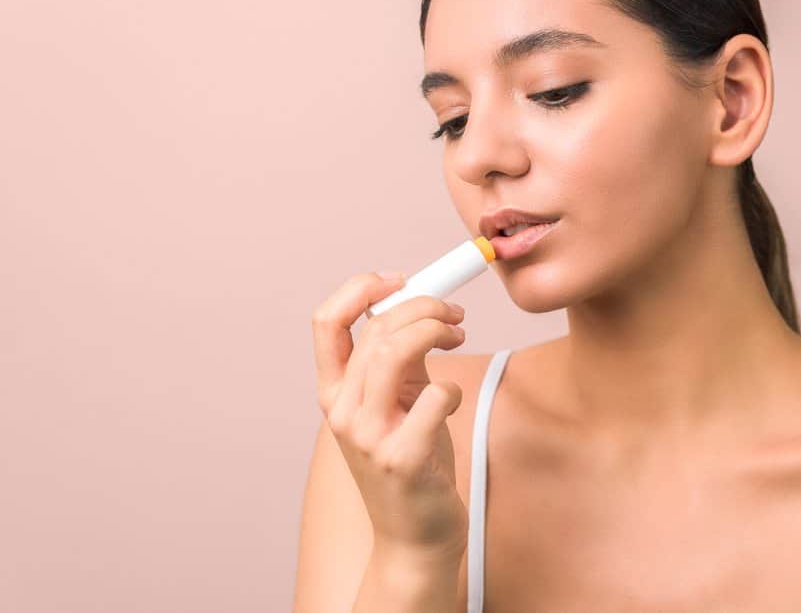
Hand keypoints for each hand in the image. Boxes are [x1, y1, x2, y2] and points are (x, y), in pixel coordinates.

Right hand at [311, 272, 468, 561]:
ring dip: (435, 331)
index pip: (325, 322)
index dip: (359, 288)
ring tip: (457, 336)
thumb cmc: (412, 463)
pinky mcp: (401, 459)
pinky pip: (433, 397)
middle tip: (454, 315)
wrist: (415, 538)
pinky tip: (452, 400)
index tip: (397, 279)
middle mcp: (342, 413)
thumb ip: (399, 362)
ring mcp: (368, 437)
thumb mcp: (394, 405)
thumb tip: (421, 310)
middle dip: (423, 306)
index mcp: (334, 394)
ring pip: (393, 352)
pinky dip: (450, 388)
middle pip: (375, 329)